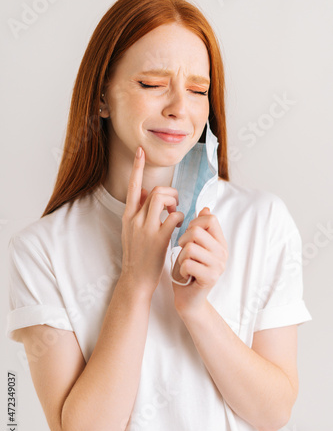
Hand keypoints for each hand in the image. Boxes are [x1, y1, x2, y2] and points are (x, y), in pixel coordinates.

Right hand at [120, 146, 184, 296]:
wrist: (135, 279)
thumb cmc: (137, 255)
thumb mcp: (131, 230)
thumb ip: (138, 210)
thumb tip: (146, 191)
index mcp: (128, 216)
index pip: (133, 186)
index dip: (137, 167)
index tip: (141, 151)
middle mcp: (135, 219)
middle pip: (156, 190)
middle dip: (170, 193)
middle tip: (175, 206)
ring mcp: (146, 228)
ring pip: (163, 199)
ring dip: (176, 202)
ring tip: (177, 214)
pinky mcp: (159, 238)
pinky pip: (175, 217)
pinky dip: (181, 218)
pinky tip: (180, 227)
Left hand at [172, 207, 227, 318]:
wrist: (188, 299)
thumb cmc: (188, 271)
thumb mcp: (194, 246)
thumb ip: (200, 229)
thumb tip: (205, 209)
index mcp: (221, 243)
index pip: (210, 219)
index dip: (193, 224)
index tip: (188, 236)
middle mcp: (223, 253)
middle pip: (197, 232)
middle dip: (183, 241)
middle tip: (183, 253)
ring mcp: (218, 266)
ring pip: (190, 247)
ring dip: (181, 257)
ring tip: (185, 265)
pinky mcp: (210, 278)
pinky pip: (187, 263)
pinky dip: (181, 269)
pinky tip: (186, 275)